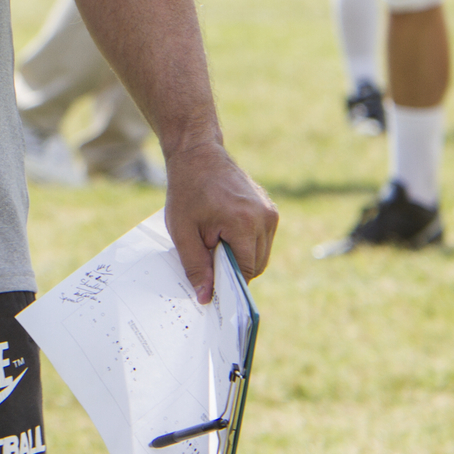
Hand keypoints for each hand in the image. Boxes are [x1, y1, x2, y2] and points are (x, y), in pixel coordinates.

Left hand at [162, 141, 277, 301]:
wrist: (198, 155)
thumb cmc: (186, 191)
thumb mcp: (182, 231)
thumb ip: (196, 266)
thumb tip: (206, 297)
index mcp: (245, 223)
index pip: (247, 271)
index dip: (229, 280)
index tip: (212, 282)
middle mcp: (265, 218)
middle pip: (257, 264)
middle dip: (233, 267)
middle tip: (207, 253)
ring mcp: (271, 213)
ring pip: (261, 253)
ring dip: (240, 254)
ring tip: (214, 237)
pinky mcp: (270, 209)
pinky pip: (262, 239)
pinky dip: (245, 242)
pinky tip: (224, 229)